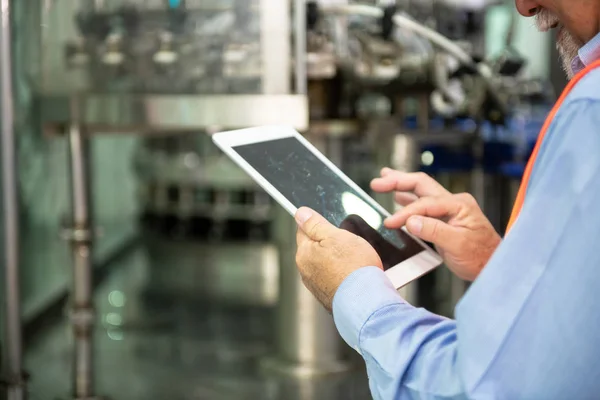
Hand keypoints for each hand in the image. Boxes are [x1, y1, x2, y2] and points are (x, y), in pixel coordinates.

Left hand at [295, 207, 382, 311]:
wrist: (367, 302)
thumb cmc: (354, 268)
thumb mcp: (336, 235)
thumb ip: (315, 224)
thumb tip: (300, 213)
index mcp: (304, 253)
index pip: (303, 230)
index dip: (317, 224)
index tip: (329, 224)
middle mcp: (306, 271)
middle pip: (314, 248)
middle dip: (328, 243)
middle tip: (348, 243)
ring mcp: (317, 286)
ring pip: (325, 264)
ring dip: (336, 260)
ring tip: (354, 261)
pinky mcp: (329, 297)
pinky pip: (334, 279)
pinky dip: (342, 275)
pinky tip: (355, 275)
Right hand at [371, 168, 500, 280]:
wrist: (493, 267)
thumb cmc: (481, 257)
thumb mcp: (457, 245)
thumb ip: (434, 231)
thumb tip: (411, 221)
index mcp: (458, 204)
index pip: (425, 203)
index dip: (405, 213)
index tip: (390, 223)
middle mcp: (454, 202)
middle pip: (422, 184)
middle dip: (398, 181)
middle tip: (378, 181)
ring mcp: (450, 209)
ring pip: (422, 192)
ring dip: (402, 185)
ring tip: (385, 180)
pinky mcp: (446, 219)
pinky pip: (424, 204)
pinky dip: (409, 200)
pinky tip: (399, 198)